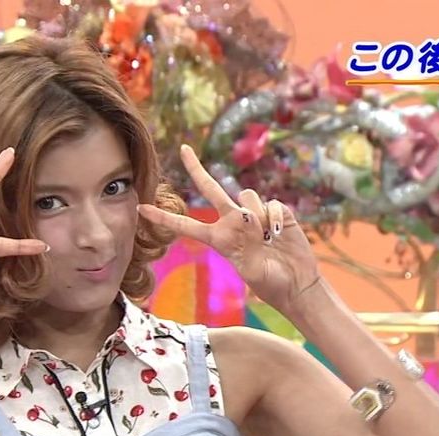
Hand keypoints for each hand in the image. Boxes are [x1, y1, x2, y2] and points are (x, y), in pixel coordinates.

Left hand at [137, 145, 321, 311]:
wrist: (297, 282)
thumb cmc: (271, 284)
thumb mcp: (252, 273)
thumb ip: (246, 247)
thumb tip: (247, 218)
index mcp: (219, 240)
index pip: (187, 226)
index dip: (165, 219)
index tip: (142, 209)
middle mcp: (233, 222)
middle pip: (210, 189)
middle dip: (196, 169)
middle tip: (183, 149)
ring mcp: (254, 214)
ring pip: (246, 196)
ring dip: (257, 217)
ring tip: (267, 239)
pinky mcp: (274, 211)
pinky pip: (270, 204)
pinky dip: (274, 220)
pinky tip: (280, 235)